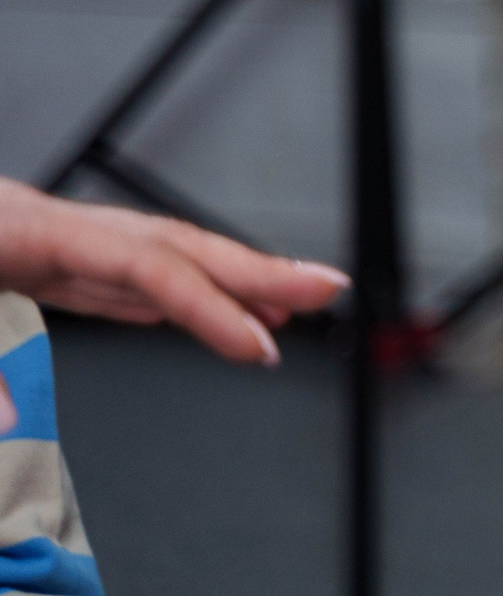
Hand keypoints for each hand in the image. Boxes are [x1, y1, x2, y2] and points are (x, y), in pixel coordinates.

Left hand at [0, 178, 348, 364]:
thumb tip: (9, 417)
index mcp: (28, 231)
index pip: (144, 265)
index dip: (211, 304)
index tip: (261, 344)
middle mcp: (56, 227)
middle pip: (175, 241)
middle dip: (256, 266)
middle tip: (329, 288)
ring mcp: (57, 237)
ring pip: (163, 251)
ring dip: (233, 278)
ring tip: (292, 305)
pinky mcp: (48, 256)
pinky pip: (134, 270)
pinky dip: (184, 290)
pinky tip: (216, 309)